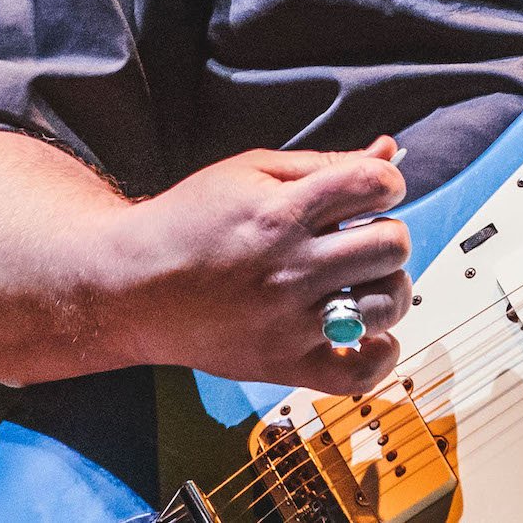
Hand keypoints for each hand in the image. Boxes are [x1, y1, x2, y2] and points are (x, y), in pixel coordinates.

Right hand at [109, 136, 412, 394]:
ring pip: (385, 305)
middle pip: (390, 246)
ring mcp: (288, 321)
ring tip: (363, 280)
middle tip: (364, 236)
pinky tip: (369, 333)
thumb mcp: (250, 171)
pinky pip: (357, 373)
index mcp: (282, 211)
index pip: (375, 184)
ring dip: (388, 287)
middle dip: (389, 232)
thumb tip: (387, 149)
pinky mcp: (282, 363)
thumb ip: (323, 162)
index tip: (374, 191)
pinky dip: (379, 354)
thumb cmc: (189, 222)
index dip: (387, 181)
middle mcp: (291, 267)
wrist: (132, 285)